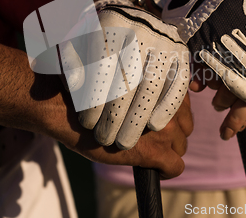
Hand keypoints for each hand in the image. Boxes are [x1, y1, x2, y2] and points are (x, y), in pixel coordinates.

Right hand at [47, 88, 193, 178]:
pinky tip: (156, 170)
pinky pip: (174, 167)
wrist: (60, 104)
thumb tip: (163, 91)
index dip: (173, 113)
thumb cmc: (87, 85)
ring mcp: (161, 127)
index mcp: (161, 78)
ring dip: (167, 149)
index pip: (184, 103)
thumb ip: (143, 80)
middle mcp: (166, 100)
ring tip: (146, 148)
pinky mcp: (151, 152)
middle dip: (171, 131)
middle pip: (185, 125)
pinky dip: (166, 171)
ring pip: (180, 146)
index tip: (159, 118)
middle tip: (151, 134)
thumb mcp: (120, 73)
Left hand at [61, 0, 189, 149]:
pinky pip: (178, 84)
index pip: (102, 68)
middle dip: (115, 117)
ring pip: (151, 87)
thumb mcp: (75, 40)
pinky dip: (167, 107)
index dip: (94, 100)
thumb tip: (73, 84)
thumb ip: (69, 61)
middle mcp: (140, 29)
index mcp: (110, 23)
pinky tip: (153, 127)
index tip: (87, 124)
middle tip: (105, 139)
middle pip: (127, 81)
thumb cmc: (96, 36)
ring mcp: (164, 41)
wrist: (129, 16)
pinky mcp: (181, 53)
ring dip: (137, 119)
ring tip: (124, 141)